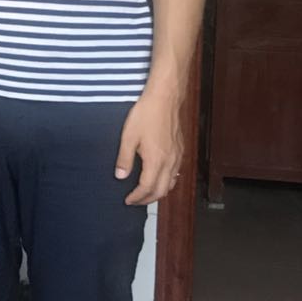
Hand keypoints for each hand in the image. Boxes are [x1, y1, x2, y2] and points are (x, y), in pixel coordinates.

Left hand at [116, 88, 182, 204]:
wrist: (164, 99)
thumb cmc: (145, 115)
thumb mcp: (128, 136)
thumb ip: (124, 159)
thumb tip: (120, 176)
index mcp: (156, 161)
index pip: (147, 188)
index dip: (137, 197)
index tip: (127, 200)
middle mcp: (170, 162)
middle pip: (162, 190)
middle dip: (148, 199)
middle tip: (135, 201)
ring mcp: (177, 156)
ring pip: (172, 183)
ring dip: (159, 192)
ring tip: (146, 193)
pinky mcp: (181, 150)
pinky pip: (176, 173)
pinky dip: (168, 182)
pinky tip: (159, 178)